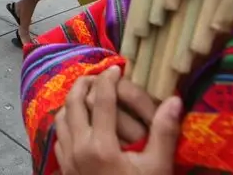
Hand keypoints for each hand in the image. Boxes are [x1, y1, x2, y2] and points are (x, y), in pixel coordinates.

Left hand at [54, 67, 180, 174]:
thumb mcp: (158, 168)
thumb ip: (164, 133)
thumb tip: (174, 99)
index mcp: (101, 145)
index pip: (103, 99)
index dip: (110, 79)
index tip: (117, 68)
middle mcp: (79, 147)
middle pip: (74, 102)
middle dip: (84, 84)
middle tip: (97, 75)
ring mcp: (68, 159)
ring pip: (61, 117)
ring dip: (72, 101)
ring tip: (86, 93)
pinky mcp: (64, 170)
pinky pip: (59, 136)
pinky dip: (65, 121)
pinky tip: (77, 122)